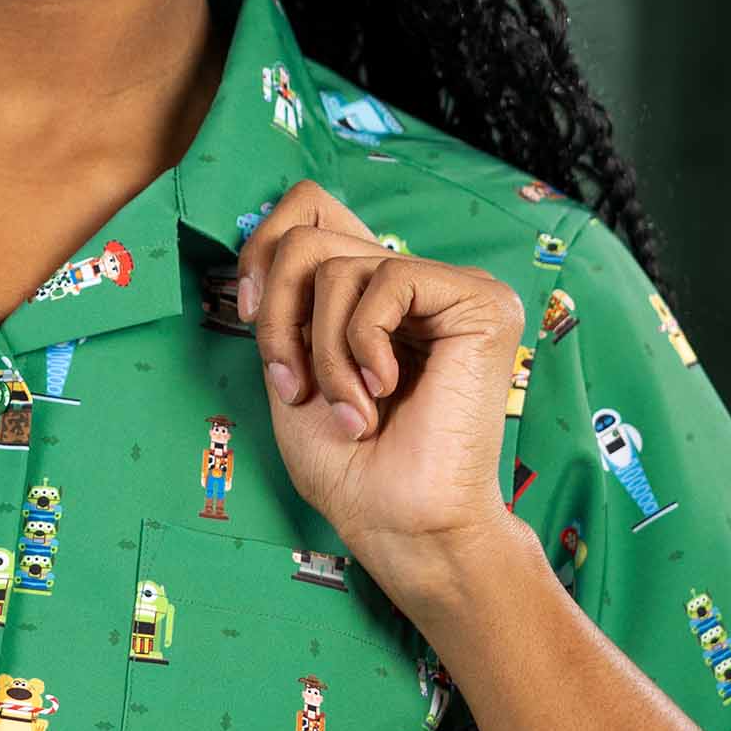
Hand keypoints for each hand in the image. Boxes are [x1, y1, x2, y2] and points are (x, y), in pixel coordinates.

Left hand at [234, 179, 530, 602]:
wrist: (399, 521)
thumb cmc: (349, 466)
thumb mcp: (291, 368)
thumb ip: (284, 301)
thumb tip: (264, 242)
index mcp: (371, 296)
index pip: (310, 210)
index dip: (263, 248)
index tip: (250, 315)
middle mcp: (412, 283)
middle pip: (309, 234)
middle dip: (279, 314)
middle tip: (294, 385)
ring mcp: (449, 288)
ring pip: (339, 262)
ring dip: (322, 350)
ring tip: (351, 408)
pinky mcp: (480, 301)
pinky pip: (387, 279)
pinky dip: (362, 344)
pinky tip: (385, 389)